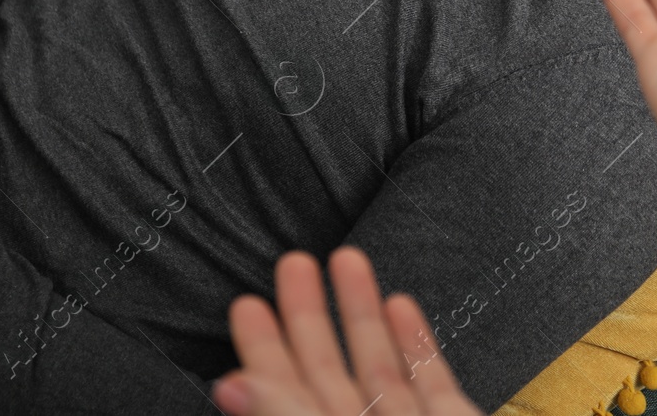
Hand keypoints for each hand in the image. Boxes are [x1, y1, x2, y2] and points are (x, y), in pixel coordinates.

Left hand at [213, 246, 481, 415]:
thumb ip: (286, 415)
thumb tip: (228, 386)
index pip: (279, 394)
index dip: (263, 350)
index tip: (247, 302)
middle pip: (326, 371)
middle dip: (308, 314)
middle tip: (292, 261)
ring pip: (377, 366)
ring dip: (361, 311)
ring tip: (347, 257)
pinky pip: (428, 380)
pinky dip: (415, 342)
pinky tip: (401, 304)